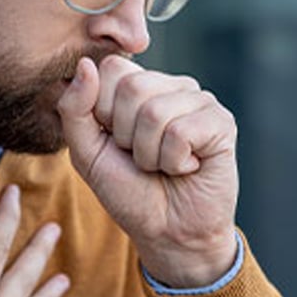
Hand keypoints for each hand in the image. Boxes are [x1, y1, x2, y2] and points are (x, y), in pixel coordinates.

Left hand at [57, 55, 238, 287]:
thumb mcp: (87, 152)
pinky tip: (188, 167)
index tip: (116, 141)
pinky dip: (175, 162)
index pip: (111, 68)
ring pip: (156, 112)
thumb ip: (74, 109)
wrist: (167, 232)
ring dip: (150, 154)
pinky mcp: (221, 121)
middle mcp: (171, 86)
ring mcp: (199, 100)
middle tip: (144, 158)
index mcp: (139, 86)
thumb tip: (84, 64)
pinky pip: (182, 132)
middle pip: (132, 88)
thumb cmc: (129, 191)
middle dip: (127, 137)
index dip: (103, 111)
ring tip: (164, 165)